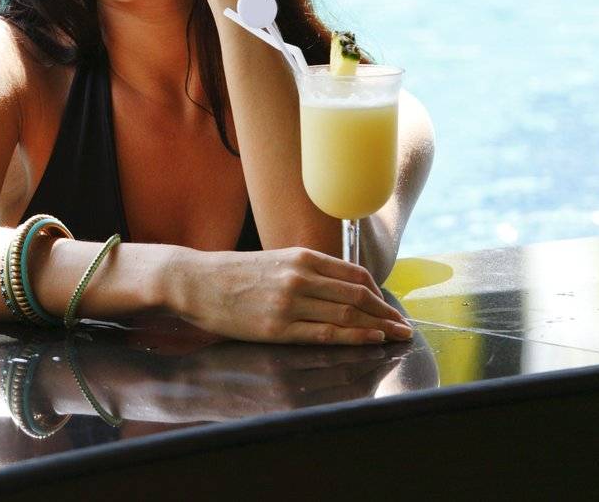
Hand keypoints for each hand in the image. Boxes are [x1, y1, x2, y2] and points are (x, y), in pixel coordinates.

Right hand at [172, 246, 413, 344]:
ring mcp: (290, 303)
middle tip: (404, 326)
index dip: (378, 293)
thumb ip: (304, 270)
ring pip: (347, 314)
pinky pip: (326, 333)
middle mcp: (300, 277)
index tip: (389, 307)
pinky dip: (354, 337)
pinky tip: (370, 340)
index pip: (354, 274)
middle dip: (386, 313)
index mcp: (300, 257)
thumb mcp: (273, 261)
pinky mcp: (278, 327)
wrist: (194, 281)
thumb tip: (337, 287)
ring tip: (396, 336)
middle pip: (357, 295)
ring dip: (378, 326)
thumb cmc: (231, 274)